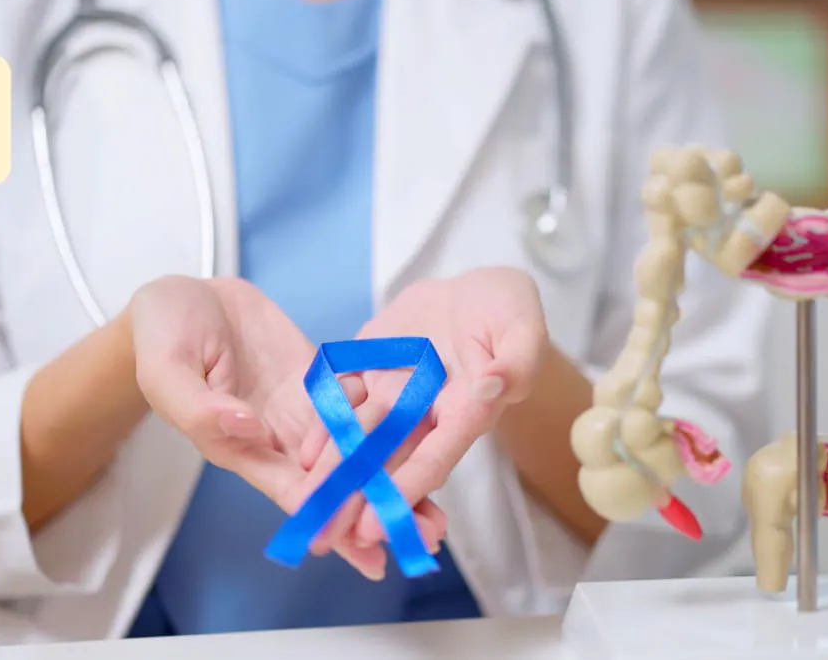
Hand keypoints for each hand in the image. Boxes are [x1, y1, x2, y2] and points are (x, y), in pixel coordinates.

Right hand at [127, 276, 443, 578]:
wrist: (181, 296)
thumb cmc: (161, 335)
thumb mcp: (167, 370)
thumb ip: (201, 407)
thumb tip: (248, 429)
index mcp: (240, 445)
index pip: (295, 491)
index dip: (332, 519)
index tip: (368, 549)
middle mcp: (277, 435)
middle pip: (336, 482)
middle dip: (377, 509)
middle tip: (426, 534)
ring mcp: (299, 408)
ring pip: (354, 450)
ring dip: (392, 475)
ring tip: (437, 505)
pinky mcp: (314, 380)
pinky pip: (356, 402)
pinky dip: (387, 423)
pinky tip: (425, 436)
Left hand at [300, 267, 548, 545]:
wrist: (475, 290)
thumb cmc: (509, 310)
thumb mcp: (523, 327)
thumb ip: (516, 361)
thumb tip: (493, 387)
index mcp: (468, 409)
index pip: (437, 455)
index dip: (408, 488)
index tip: (380, 523)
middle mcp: (427, 411)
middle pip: (392, 460)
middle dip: (361, 498)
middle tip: (331, 536)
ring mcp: (395, 392)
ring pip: (361, 437)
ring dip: (335, 472)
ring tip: (308, 506)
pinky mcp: (368, 368)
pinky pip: (342, 399)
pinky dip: (324, 426)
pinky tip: (304, 455)